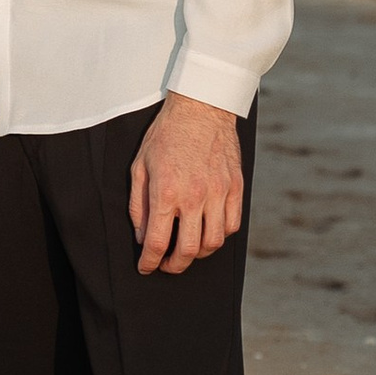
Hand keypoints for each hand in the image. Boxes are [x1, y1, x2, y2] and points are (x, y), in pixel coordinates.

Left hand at [127, 92, 244, 275]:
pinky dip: (220, 236)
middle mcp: (195, 196)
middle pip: (189, 250)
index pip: (158, 242)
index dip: (150, 262)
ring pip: (214, 242)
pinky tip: (208, 232)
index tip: (146, 268)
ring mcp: (219, 193)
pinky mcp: (236, 187)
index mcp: (166, 192)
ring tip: (187, 250)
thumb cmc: (166, 134)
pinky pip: (232, 224)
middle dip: (175, 265)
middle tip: (167, 265)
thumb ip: (139, 205)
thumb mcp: (140, 166)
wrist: (201, 107)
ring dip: (198, 254)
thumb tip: (143, 236)